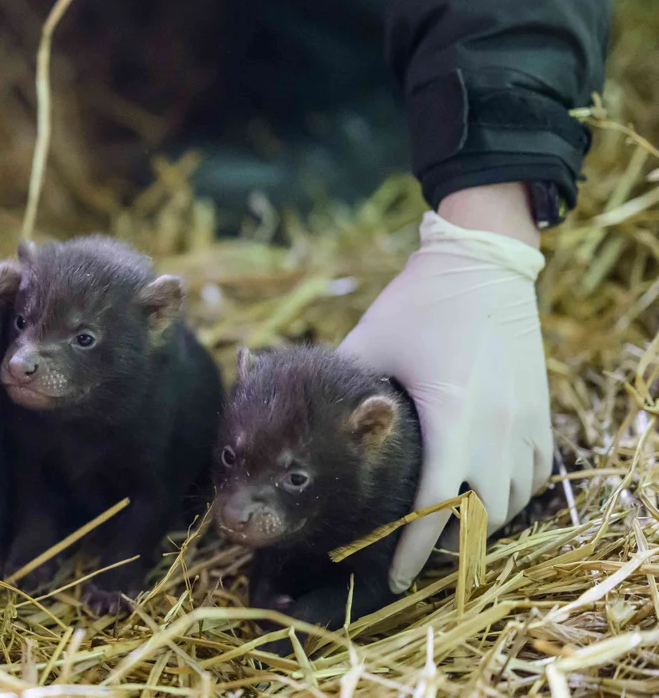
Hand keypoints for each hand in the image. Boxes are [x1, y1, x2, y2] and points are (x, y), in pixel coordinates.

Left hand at [338, 183, 552, 592]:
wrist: (483, 261)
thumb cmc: (420, 302)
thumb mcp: (370, 344)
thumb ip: (341, 389)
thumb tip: (297, 415)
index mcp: (450, 417)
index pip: (432, 505)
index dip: (409, 549)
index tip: (390, 576)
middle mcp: (495, 428)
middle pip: (478, 517)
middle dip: (445, 543)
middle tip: (412, 551)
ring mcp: (525, 420)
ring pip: (512, 501)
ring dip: (479, 521)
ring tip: (445, 526)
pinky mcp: (540, 408)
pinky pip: (536, 473)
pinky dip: (511, 493)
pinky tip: (483, 491)